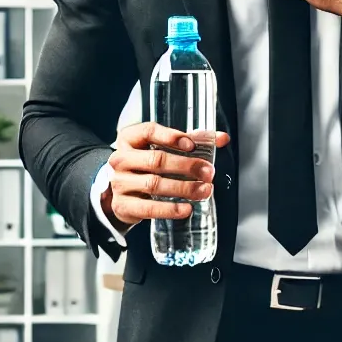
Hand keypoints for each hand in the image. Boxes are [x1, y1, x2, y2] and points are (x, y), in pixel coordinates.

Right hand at [101, 122, 230, 227]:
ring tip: (204, 190)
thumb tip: (222, 138)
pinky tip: (186, 208)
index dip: (171, 137)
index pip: (149, 131)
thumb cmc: (146, 165)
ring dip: (183, 188)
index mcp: (130, 138)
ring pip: (154, 184)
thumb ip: (193, 140)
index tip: (191, 144)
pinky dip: (169, 209)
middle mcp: (121, 159)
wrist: (122, 193)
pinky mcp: (123, 205)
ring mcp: (120, 183)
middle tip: (208, 172)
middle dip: (186, 165)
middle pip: (156, 159)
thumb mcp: (163, 148)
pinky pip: (148, 208)